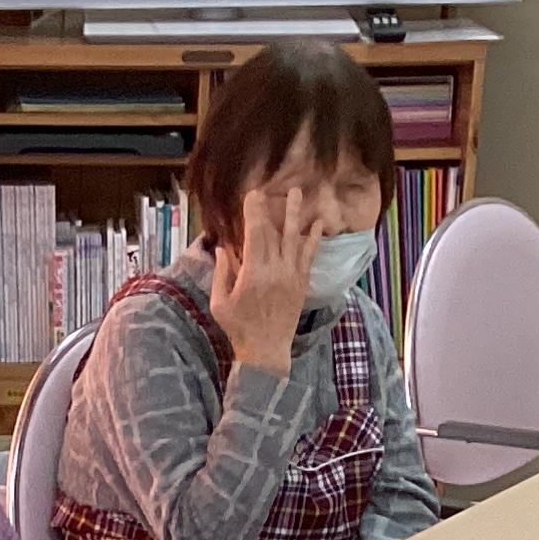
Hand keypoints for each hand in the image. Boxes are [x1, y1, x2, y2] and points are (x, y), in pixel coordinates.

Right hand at [207, 180, 324, 377]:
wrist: (266, 351)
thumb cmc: (239, 329)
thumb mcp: (220, 303)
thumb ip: (221, 274)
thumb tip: (223, 249)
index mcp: (253, 274)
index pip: (254, 234)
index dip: (254, 213)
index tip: (252, 195)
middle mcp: (275, 270)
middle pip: (274, 232)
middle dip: (271, 208)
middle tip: (271, 188)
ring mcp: (291, 276)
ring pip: (294, 238)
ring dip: (295, 214)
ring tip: (298, 193)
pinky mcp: (301, 284)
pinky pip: (309, 256)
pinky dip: (313, 239)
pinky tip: (318, 223)